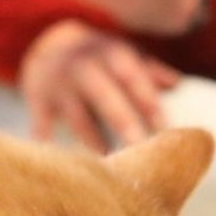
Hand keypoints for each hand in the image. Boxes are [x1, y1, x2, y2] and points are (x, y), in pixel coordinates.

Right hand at [19, 20, 182, 152]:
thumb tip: (178, 84)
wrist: (47, 46)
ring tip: (111, 169)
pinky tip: (62, 168)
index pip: (132, 77)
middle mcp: (83, 64)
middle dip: (123, 123)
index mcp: (109, 52)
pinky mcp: (38, 98)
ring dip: (94, 142)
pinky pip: (43, 124)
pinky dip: (48, 143)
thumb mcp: (122, 53)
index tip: (165, 130)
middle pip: (105, 96)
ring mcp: (58, 83)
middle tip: (140, 150)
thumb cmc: (99, 59)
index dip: (148, 102)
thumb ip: (148, 70)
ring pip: (78, 117)